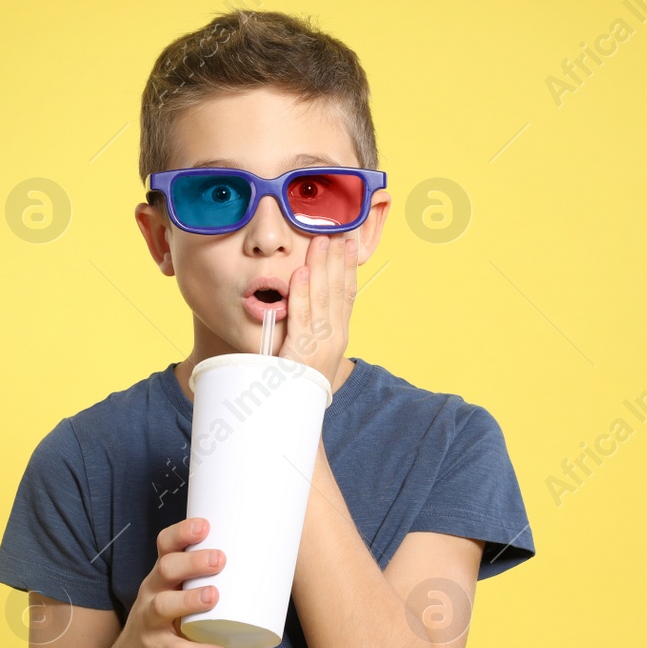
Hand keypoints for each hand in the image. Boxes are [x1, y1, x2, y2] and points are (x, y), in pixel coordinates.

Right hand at [116, 517, 228, 647]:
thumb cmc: (169, 612)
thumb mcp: (177, 589)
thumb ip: (207, 576)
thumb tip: (263, 558)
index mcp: (161, 573)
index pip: (165, 545)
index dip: (182, 533)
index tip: (205, 525)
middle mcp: (152, 591)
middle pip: (165, 569)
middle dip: (192, 562)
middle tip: (220, 559)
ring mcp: (151, 621)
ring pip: (164, 605)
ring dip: (190, 599)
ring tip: (214, 596)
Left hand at [279, 233, 356, 383]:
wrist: (297, 414)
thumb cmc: (301, 383)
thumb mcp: (314, 354)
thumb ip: (313, 329)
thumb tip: (305, 302)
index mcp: (339, 336)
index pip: (347, 295)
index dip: (348, 268)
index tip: (349, 245)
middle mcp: (335, 338)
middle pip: (338, 290)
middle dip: (337, 259)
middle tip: (336, 232)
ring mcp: (319, 345)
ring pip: (321, 298)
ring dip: (320, 267)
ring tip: (320, 242)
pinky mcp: (300, 352)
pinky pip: (301, 317)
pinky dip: (300, 293)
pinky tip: (300, 273)